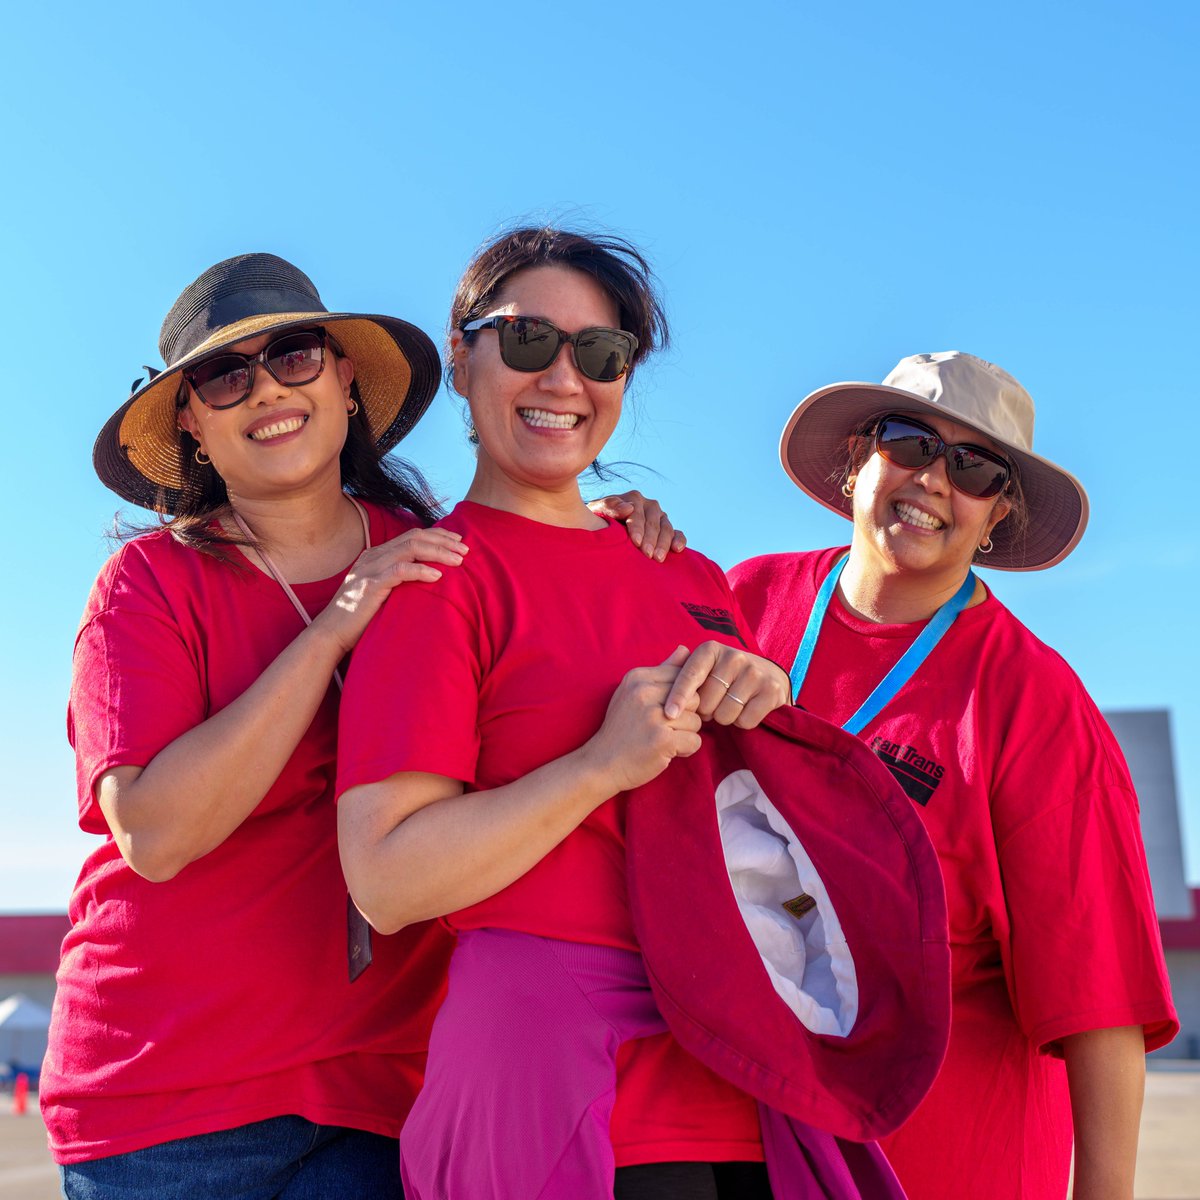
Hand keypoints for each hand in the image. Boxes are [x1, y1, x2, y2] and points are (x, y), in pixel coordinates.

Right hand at [312, 527, 467, 654]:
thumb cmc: (359, 617)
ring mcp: (370, 569)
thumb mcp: (381, 592)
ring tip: (458, 561)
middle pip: (415, 537)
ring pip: (410, 549)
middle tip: (465, 550)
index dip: (437, 536)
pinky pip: (400, 571)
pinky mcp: (370, 586)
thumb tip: (429, 578)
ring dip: (438, 553)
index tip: (458, 543)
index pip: (412, 535)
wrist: (330, 633)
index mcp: (376, 555)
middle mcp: (373, 557)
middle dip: (443, 541)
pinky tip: (438, 576)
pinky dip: (421, 571)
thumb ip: (399, 580)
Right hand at [579, 647, 702, 792]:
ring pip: (697, 721)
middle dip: (687, 716)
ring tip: (665, 740)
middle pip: (694, 698)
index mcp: (638, 677)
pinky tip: (668, 752)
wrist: (601, 764)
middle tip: (667, 728)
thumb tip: (686, 649)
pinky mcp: (662, 740)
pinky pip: (695, 741)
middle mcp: (645, 693)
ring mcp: (654, 717)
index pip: (682, 677)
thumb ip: (662, 671)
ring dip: (686, 734)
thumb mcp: (634, 693)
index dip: (682, 697)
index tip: (666, 711)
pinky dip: (686, 750)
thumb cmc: (621, 728)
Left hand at [587, 489, 686, 561]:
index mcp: (633, 498)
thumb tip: (628, 508)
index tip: (635, 542)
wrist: (603, 529)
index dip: (637, 527)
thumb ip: (609, 507)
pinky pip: (677, 533)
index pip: (637, 512)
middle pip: (653, 521)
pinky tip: (677, 550)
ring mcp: (660, 518)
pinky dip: (679, 540)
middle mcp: (649, 506)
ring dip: (663, 543)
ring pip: (666, 528)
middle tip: (647, 555)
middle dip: (650, 539)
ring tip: (657, 558)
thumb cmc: (598, 521)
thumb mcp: (597, 512)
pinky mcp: (667, 530)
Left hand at [663, 642, 789, 728]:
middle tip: (714, 705)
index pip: (690, 675)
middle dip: (706, 711)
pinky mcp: (771, 690)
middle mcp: (734, 656)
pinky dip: (742, 723)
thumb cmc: (726, 677)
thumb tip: (664, 666)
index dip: (678, 696)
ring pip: (725, 714)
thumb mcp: (705, 669)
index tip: (668, 714)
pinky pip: (745, 720)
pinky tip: (746, 710)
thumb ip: (682, 671)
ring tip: (730, 706)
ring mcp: (755, 673)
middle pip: (706, 702)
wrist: (769, 677)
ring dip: (724, 718)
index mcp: (711, 649)